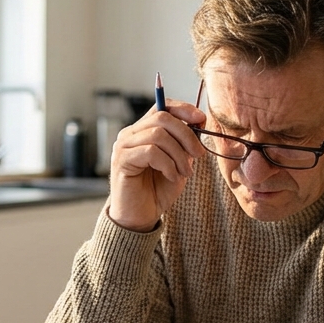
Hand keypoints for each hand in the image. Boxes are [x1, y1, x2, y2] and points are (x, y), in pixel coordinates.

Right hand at [107, 101, 206, 231]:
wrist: (140, 216)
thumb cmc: (158, 190)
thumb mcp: (178, 162)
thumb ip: (185, 143)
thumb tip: (199, 123)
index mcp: (143, 130)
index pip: (162, 106)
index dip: (184, 109)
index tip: (201, 120)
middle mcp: (130, 134)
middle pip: (162, 117)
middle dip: (186, 135)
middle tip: (198, 155)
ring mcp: (124, 146)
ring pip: (158, 135)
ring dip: (179, 154)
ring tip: (184, 172)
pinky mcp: (122, 160)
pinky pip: (151, 152)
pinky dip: (168, 164)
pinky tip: (172, 176)